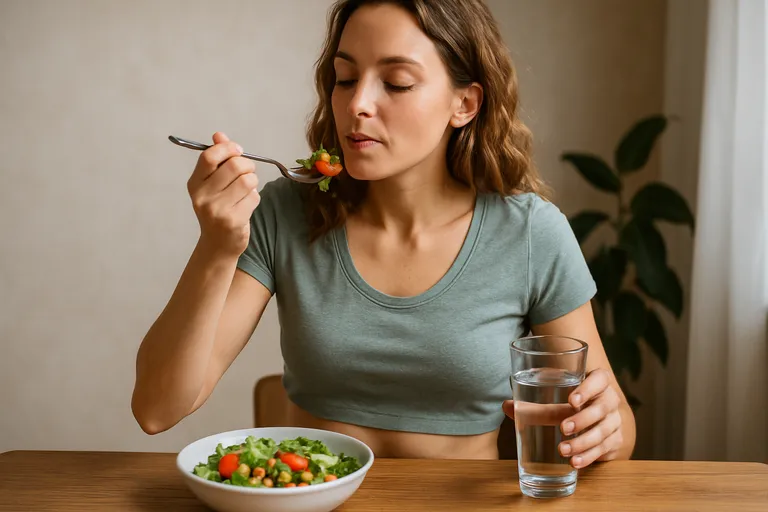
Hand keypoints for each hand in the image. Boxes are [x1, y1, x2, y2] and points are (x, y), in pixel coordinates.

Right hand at [188, 132, 260, 256]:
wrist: (218, 245)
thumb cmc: (218, 209)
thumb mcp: (212, 184)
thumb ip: (217, 158)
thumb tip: (219, 135)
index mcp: (195, 183)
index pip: (209, 156)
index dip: (228, 148)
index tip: (238, 150)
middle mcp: (202, 196)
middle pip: (234, 166)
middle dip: (247, 165)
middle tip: (248, 171)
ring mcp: (217, 210)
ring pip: (247, 181)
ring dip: (253, 182)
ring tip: (247, 189)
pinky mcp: (233, 221)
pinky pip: (254, 197)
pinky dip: (255, 198)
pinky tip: (247, 204)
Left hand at [502, 368, 622, 468]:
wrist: (598, 418)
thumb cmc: (571, 402)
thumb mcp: (557, 397)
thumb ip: (534, 402)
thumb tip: (507, 406)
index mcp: (598, 382)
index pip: (600, 379)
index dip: (588, 389)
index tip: (571, 400)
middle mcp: (609, 400)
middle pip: (601, 409)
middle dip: (582, 420)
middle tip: (563, 428)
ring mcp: (614, 421)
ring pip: (602, 432)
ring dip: (582, 443)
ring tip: (562, 450)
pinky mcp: (614, 441)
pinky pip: (603, 449)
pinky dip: (588, 457)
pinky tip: (574, 462)